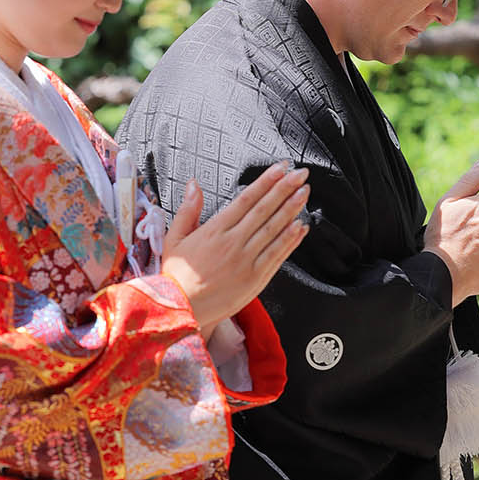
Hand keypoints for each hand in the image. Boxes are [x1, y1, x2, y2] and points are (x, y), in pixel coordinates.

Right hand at [161, 161, 308, 337]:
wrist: (181, 311)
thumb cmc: (176, 276)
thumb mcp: (174, 238)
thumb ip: (188, 209)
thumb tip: (194, 184)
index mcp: (214, 229)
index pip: (246, 199)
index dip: (266, 181)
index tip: (280, 168)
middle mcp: (233, 242)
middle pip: (265, 209)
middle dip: (285, 189)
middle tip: (300, 174)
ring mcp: (246, 260)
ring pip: (274, 229)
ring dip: (292, 209)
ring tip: (304, 193)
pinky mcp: (255, 279)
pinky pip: (277, 255)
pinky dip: (290, 240)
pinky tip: (301, 227)